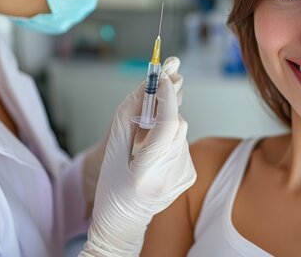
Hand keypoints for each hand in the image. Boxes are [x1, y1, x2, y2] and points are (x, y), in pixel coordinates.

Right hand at [80, 57, 183, 206]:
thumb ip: (126, 118)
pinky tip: (154, 153)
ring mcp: (183, 177)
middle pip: (177, 125)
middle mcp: (170, 175)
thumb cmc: (111, 188)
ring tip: (145, 141)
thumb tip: (143, 87)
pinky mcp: (190, 176)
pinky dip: (169, 139)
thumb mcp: (111, 153)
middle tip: (148, 103)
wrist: (124, 222)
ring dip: (165, 126)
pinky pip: (182, 144)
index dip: (166, 97)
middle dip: (164, 108)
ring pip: (181, 132)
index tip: (162, 78)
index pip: (167, 124)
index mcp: (147, 171)